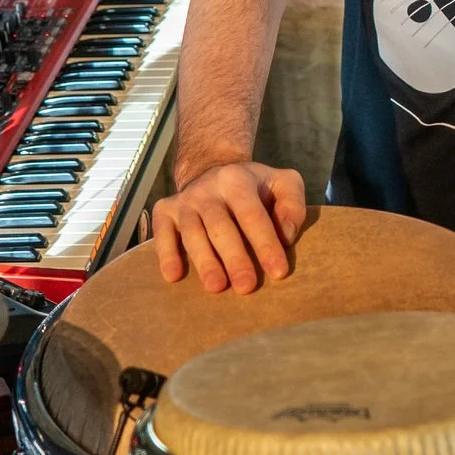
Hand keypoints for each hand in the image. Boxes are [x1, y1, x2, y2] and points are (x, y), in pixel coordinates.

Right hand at [149, 160, 306, 293]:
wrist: (211, 168)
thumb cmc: (254, 187)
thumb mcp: (282, 182)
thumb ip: (292, 204)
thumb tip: (285, 235)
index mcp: (237, 180)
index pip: (252, 214)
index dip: (265, 243)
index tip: (278, 272)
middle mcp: (208, 188)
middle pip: (220, 226)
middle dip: (234, 257)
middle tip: (246, 287)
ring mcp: (184, 200)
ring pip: (193, 232)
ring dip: (204, 261)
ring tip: (216, 287)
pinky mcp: (164, 210)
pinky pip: (162, 232)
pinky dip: (166, 253)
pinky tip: (172, 275)